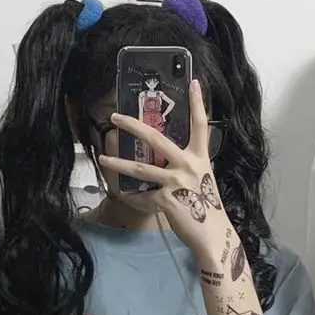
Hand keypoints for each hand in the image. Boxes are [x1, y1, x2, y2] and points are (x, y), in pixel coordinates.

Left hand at [98, 80, 229, 256]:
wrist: (211, 233)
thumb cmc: (206, 207)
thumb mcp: (202, 179)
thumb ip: (186, 166)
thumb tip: (166, 159)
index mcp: (200, 158)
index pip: (200, 125)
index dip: (197, 103)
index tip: (194, 81)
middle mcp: (189, 166)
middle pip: (156, 140)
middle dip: (133, 126)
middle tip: (115, 117)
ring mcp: (177, 183)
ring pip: (141, 170)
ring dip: (119, 164)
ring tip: (103, 159)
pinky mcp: (167, 201)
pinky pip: (143, 198)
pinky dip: (133, 199)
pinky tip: (123, 196)